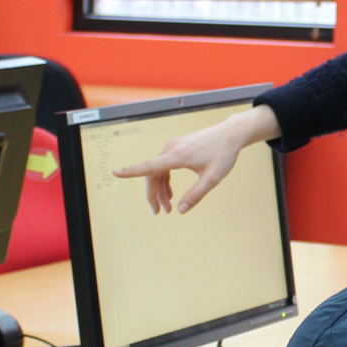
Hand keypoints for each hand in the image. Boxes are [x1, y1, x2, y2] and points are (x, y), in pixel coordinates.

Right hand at [112, 105, 280, 213]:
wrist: (230, 134)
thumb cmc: (223, 154)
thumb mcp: (212, 178)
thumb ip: (196, 195)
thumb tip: (180, 210)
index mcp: (177, 156)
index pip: (149, 166)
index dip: (131, 171)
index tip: (116, 172)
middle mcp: (171, 149)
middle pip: (152, 174)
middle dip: (153, 194)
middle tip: (160, 212)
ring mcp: (173, 147)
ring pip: (158, 171)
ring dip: (160, 189)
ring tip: (167, 206)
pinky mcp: (177, 147)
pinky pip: (164, 165)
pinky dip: (165, 180)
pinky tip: (169, 192)